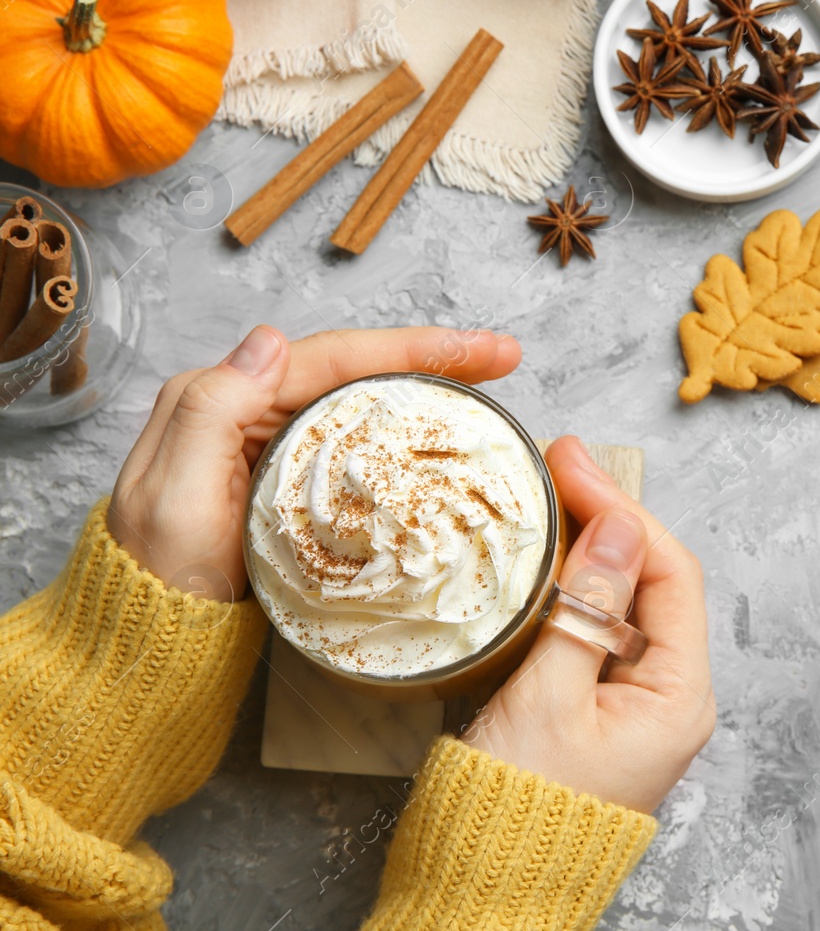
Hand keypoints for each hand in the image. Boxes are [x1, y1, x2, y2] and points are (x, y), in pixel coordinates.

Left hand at [108, 325, 521, 600]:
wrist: (148, 648)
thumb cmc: (157, 581)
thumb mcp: (173, 496)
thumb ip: (211, 411)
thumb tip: (271, 339)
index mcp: (222, 399)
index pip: (333, 358)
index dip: (414, 347)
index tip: (483, 350)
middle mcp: (249, 412)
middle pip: (357, 370)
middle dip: (433, 357)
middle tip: (503, 357)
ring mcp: (272, 448)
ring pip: (361, 404)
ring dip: (425, 391)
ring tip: (487, 389)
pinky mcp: (291, 486)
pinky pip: (356, 446)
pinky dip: (402, 436)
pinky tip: (438, 442)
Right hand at [465, 436, 715, 813]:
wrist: (479, 896)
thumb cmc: (513, 813)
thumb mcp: (547, 701)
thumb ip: (585, 611)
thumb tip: (618, 527)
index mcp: (678, 698)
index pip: (670, 573)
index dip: (623, 509)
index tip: (572, 463)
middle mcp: (668, 698)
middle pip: (651, 580)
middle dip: (607, 517)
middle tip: (555, 462)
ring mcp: (631, 705)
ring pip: (620, 601)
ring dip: (586, 546)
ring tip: (547, 493)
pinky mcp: (593, 711)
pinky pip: (593, 630)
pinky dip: (569, 587)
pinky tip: (540, 557)